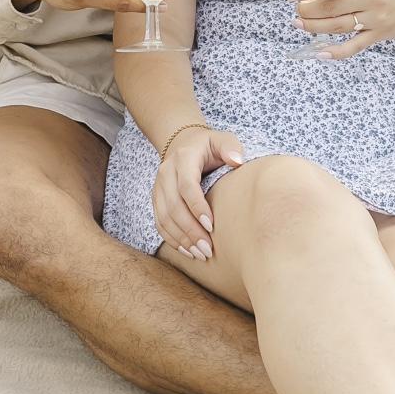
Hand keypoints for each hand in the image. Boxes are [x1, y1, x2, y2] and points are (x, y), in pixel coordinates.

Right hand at [153, 126, 244, 260]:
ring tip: (200, 254)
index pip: (187, 185)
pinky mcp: (156, 199)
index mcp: (183, 158)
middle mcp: (166, 172)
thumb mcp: (222, 139)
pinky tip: (187, 250)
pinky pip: (159, 222)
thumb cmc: (208, 146)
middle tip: (208, 249)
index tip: (211, 225)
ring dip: (181, 239)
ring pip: (164, 218)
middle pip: (173, 206)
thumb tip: (238, 161)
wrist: (183, 143)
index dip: (197, 207)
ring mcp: (158, 187)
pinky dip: (172, 239)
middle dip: (190, 231)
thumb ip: (230, 147)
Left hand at [290, 0, 394, 60]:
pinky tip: (319, 53)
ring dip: (315, 27)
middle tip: (296, 10)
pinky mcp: (379, 35)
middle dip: (309, 11)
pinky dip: (336, 52)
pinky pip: (354, 46)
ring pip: (338, 26)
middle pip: (332, 8)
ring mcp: (376, 19)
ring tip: (299, 24)